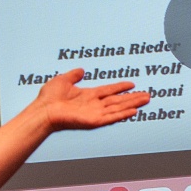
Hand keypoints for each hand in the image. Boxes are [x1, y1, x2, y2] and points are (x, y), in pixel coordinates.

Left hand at [31, 68, 151, 130]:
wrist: (43, 111)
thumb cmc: (48, 98)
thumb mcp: (62, 80)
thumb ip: (73, 75)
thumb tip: (80, 70)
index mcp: (87, 95)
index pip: (108, 90)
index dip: (120, 87)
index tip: (132, 84)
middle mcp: (93, 104)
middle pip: (118, 100)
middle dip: (133, 97)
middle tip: (147, 95)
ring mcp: (95, 113)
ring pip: (118, 107)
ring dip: (132, 104)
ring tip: (146, 100)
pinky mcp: (94, 121)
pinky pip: (112, 117)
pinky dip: (123, 114)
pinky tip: (133, 111)